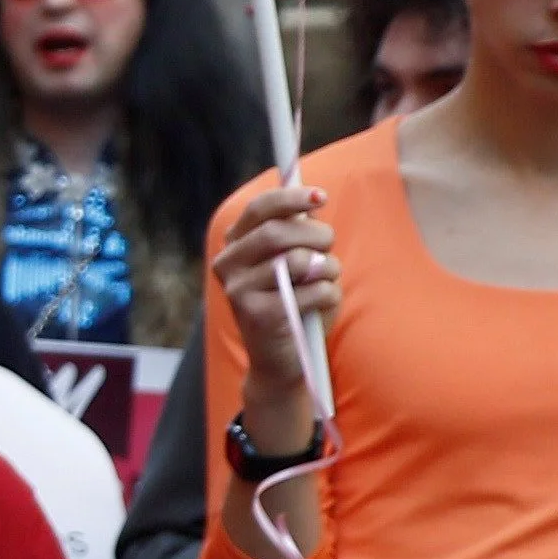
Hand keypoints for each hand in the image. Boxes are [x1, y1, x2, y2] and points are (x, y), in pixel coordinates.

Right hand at [208, 185, 340, 421]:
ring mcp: (239, 292)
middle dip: (317, 235)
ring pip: (300, 261)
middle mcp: (228, 266)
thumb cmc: (294, 304)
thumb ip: (295, 234)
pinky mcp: (260, 316)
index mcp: (234, 247)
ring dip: (328, 267)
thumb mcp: (292, 263)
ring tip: (327, 278)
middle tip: (330, 246)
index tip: (321, 197)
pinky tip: (321, 306)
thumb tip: (310, 202)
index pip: (259, 209)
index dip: (291, 197)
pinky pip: (313, 291)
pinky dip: (329, 295)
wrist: (282, 361)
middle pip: (279, 232)